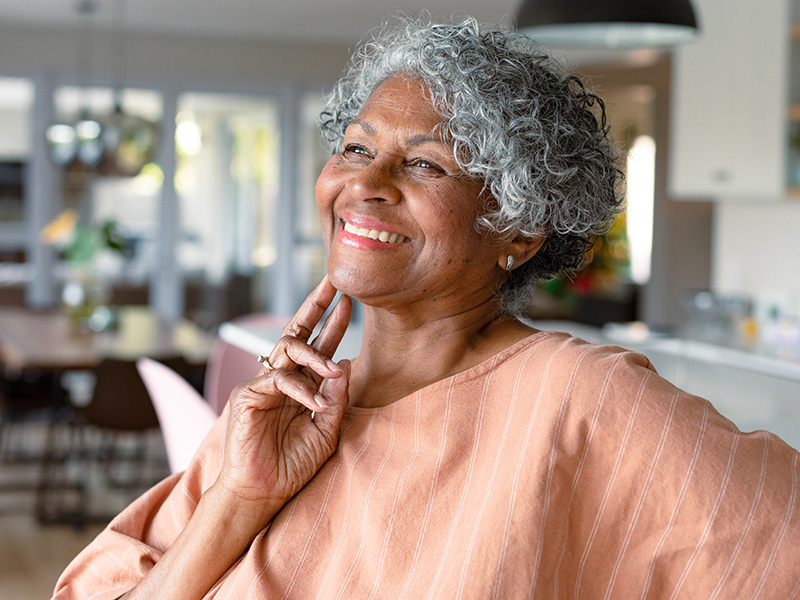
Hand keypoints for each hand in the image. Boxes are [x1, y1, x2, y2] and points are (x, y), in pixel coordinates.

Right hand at [214, 277, 352, 524]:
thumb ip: (337, 399)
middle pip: (298, 331)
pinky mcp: (248, 395)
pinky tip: (317, 406)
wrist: (264, 493)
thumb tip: (346, 362)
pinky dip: (302, 389)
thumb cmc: (293, 465)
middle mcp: (281, 378)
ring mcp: (263, 383)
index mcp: (301, 385)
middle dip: (316, 306)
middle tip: (336, 285)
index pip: (317, 345)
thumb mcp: (327, 431)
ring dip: (316, 355)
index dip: (332, 322)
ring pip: (289, 348)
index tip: (348, 301)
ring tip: (334, 371)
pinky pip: (279, 378)